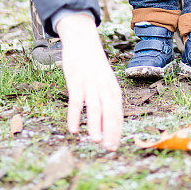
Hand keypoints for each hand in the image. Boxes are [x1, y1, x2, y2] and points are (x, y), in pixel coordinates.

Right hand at [57, 12, 122, 149]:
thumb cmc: (94, 66)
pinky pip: (76, 100)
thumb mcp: (104, 81)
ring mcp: (90, 83)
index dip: (117, 129)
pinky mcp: (76, 80)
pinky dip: (74, 115)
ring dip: (96, 124)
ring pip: (95, 106)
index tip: (115, 146)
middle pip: (110, 110)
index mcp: (112, 88)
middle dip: (111, 130)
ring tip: (96, 141)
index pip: (117, 112)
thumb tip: (105, 124)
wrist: (83, 41)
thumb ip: (105, 99)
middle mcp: (104, 86)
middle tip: (109, 148)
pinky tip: (73, 129)